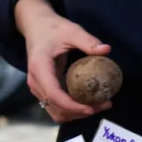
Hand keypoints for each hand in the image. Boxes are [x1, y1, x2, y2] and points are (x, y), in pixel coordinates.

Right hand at [15, 0, 111, 123]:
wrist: (35, 26)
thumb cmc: (52, 28)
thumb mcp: (71, 30)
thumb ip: (88, 41)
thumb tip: (107, 50)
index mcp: (40, 67)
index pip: (54, 94)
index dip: (73, 106)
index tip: (92, 107)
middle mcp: (35, 82)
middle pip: (56, 107)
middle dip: (80, 112)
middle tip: (104, 105)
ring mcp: (37, 88)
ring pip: (55, 112)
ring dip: (76, 114)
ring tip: (98, 105)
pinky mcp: (42, 90)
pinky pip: (55, 107)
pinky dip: (71, 111)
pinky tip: (87, 104)